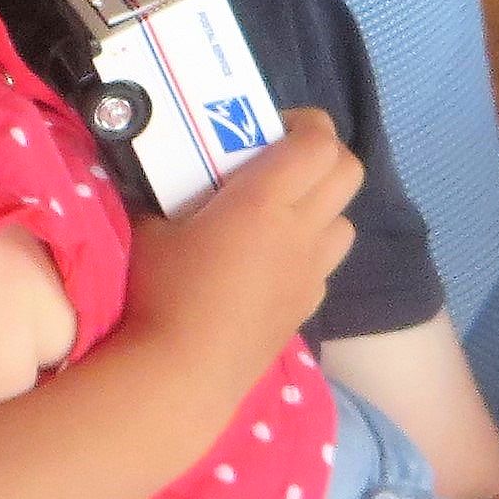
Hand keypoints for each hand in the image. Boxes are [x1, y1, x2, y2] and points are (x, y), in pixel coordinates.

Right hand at [120, 109, 359, 374]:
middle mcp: (300, 231)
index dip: (305, 124)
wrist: (182, 375)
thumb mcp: (151, 229)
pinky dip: (309, 252)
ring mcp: (311, 273)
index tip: (269, 128)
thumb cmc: (160, 294)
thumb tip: (164, 180)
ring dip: (322, 206)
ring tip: (280, 216)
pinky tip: (270, 266)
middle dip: (323, 156)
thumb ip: (167, 195)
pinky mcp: (308, 308)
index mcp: (263, 200)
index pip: (318, 141)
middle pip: (348, 171)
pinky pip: (325, 265)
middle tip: (281, 162)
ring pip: (345, 220)